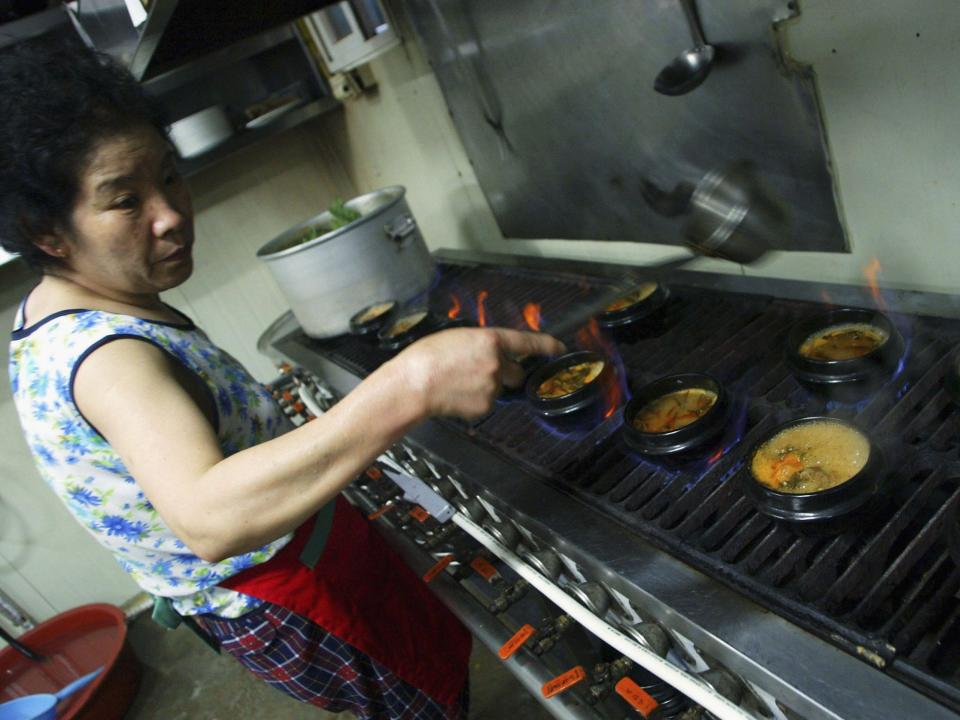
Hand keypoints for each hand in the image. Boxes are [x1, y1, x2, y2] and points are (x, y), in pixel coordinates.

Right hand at [392, 327, 564, 419]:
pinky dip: (475, 402)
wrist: (413, 385)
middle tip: (481, 373)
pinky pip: (487, 404)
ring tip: (458, 384)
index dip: (547, 345)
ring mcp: (493, 387)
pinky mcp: (485, 407)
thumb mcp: (458, 337)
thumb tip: (491, 353)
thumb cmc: (427, 356)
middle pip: (517, 372)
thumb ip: (481, 344)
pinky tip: (456, 396)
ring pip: (499, 389)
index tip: (560, 348)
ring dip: (487, 387)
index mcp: (491, 340)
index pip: (528, 342)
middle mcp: (498, 364)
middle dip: (507, 374)